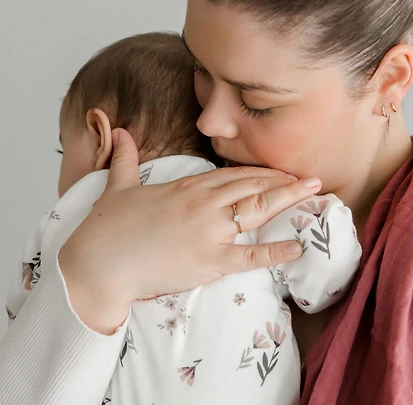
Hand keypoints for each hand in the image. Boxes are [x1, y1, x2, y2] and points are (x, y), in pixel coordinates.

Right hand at [59, 127, 322, 333]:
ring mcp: (208, 231)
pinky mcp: (208, 261)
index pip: (230, 173)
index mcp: (184, 188)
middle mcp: (202, 204)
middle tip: (310, 177)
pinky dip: (276, 252)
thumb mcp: (117, 187)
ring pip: (256, 208)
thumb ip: (124, 160)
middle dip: (283, 179)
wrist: (98, 264)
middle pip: (251, 185)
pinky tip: (299, 247)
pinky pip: (250, 256)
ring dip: (288, 198)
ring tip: (315, 191)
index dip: (258, 170)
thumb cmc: (105, 230)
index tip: (278, 169)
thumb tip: (119, 132)